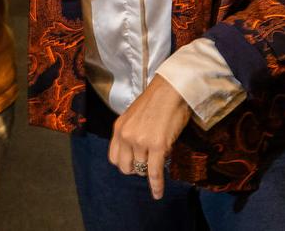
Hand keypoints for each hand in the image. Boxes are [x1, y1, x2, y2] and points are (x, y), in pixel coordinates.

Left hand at [108, 75, 190, 199]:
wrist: (171, 89)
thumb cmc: (156, 101)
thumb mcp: (134, 116)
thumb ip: (131, 133)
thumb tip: (136, 152)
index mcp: (119, 127)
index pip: (114, 158)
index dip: (125, 163)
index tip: (134, 163)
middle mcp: (126, 135)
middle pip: (125, 167)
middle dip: (136, 169)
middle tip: (147, 164)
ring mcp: (140, 141)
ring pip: (141, 170)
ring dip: (150, 171)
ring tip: (158, 167)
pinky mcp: (157, 146)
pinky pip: (154, 173)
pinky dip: (156, 186)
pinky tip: (158, 194)